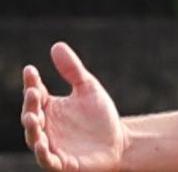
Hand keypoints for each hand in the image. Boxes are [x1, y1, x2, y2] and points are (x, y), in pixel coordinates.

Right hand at [21, 42, 126, 170]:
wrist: (120, 143)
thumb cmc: (100, 117)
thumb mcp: (88, 89)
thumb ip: (72, 70)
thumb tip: (56, 45)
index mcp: (49, 108)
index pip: (35, 94)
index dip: (31, 82)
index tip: (30, 70)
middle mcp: (46, 127)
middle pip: (31, 115)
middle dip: (30, 104)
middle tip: (34, 92)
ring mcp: (52, 145)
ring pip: (34, 138)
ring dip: (31, 129)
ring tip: (32, 116)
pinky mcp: (62, 163)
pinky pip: (48, 160)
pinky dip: (43, 153)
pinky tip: (42, 143)